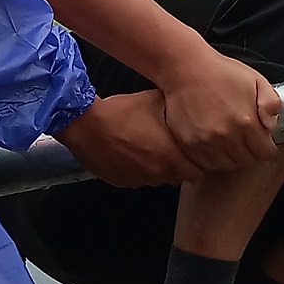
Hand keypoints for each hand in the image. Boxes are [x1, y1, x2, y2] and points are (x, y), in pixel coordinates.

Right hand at [54, 91, 201, 186]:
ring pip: (156, 179)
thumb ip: (178, 110)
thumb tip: (189, 108)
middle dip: (178, 165)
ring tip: (148, 148)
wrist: (86, 123)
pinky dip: (137, 168)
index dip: (197, 163)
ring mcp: (137, 180)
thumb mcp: (156, 101)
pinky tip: (131, 151)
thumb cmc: (121, 112)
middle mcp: (156, 175)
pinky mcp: (120, 181)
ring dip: (156, 167)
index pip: (197, 174)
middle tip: (172, 148)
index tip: (193, 154)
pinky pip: (136, 178)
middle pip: (177, 177)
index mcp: (170, 159)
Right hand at [162, 43, 281, 170]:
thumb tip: (273, 124)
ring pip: (225, 164)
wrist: (185, 68)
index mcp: (246, 122)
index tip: (262, 141)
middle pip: (245, 161)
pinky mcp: (188, 144)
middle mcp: (226, 136)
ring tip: (228, 141)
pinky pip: (204, 163)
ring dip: (229, 156)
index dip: (266, 147)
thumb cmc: (219, 72)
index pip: (265, 153)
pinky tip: (212, 144)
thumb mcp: (255, 80)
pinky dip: (210, 158)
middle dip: (249, 152)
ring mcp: (205, 142)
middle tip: (244, 139)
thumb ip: (271, 102)